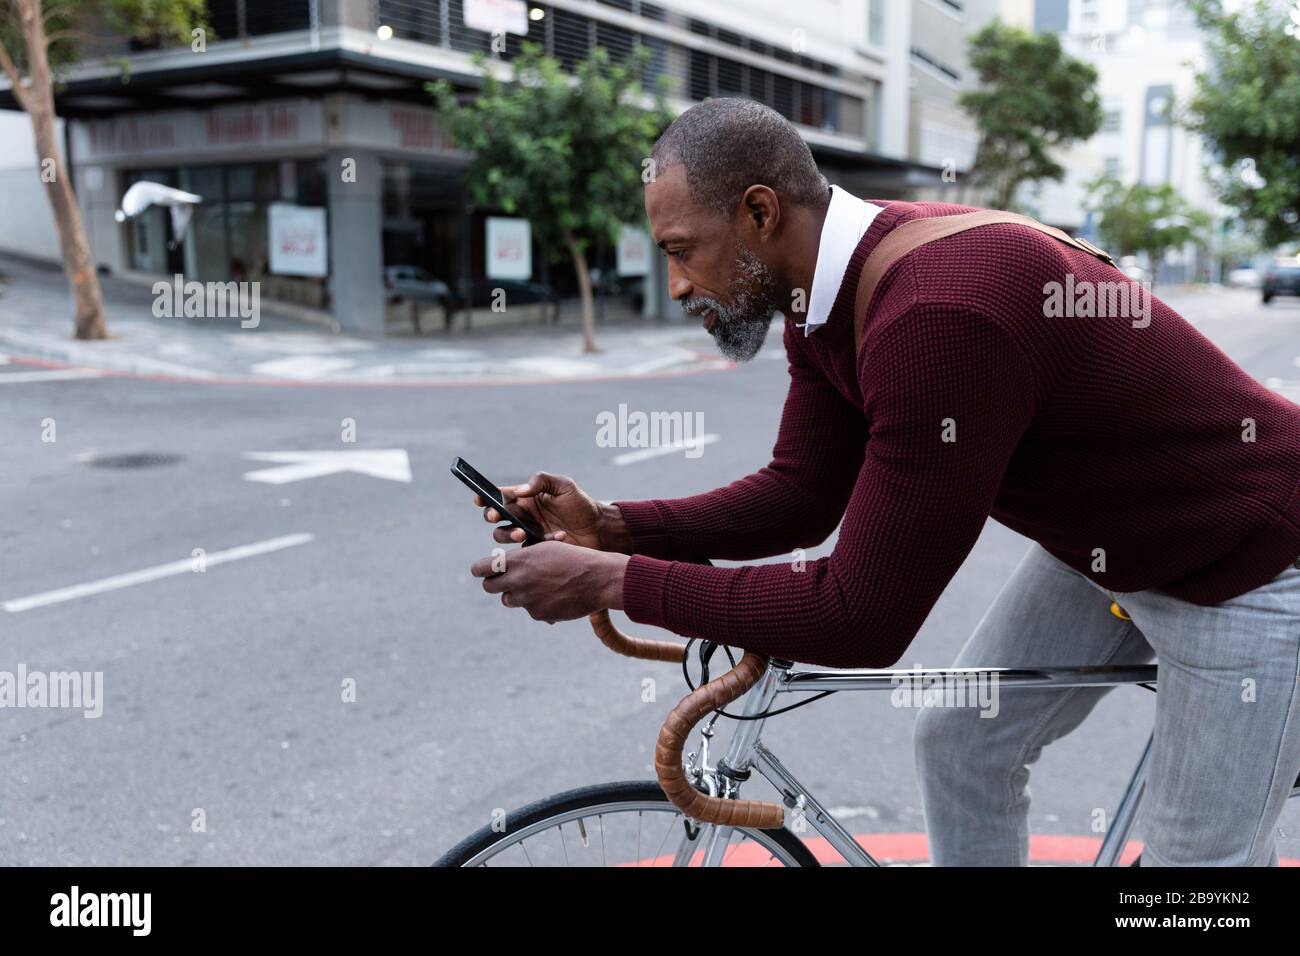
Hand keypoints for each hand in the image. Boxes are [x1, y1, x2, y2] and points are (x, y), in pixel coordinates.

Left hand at [470, 541, 627, 622]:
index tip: (484, 569)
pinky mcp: (539, 614)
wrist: (598, 579)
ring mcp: (527, 600)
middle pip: (489, 587)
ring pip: (509, 600)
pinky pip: (530, 609)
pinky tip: (554, 595)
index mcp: (518, 560)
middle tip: (506, 579)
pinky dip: (537, 604)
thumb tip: (505, 563)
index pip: (481, 568)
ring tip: (536, 585)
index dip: (481, 568)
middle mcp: (518, 581)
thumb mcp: (546, 547)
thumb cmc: (574, 557)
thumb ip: (522, 557)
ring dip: (517, 594)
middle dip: (495, 582)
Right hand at [473, 471, 629, 551]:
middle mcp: (524, 516)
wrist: (600, 530)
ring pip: (504, 535)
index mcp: (527, 498)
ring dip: (508, 533)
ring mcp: (529, 534)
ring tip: (521, 532)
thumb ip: (542, 481)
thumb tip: (520, 491)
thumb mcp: (565, 486)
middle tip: (496, 516)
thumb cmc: (582, 505)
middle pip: (497, 518)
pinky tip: (559, 536)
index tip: (479, 499)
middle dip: (493, 517)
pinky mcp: (537, 550)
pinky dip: (540, 543)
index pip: (500, 496)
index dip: (486, 497)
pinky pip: (526, 550)